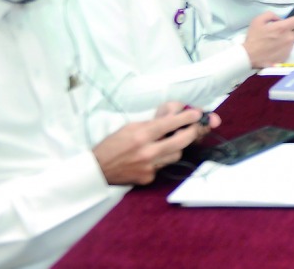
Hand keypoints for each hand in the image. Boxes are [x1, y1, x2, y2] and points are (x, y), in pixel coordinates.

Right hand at [93, 106, 218, 184]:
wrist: (97, 170)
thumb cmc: (112, 145)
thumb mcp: (130, 127)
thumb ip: (153, 123)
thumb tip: (173, 116)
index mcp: (141, 135)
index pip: (170, 124)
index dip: (187, 118)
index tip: (196, 114)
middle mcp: (147, 152)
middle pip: (182, 141)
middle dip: (192, 132)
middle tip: (194, 127)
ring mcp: (149, 167)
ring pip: (176, 155)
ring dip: (176, 147)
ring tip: (168, 142)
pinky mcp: (149, 178)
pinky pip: (163, 166)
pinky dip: (161, 160)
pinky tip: (151, 157)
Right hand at [242, 12, 293, 67]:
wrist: (249, 56)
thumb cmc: (253, 37)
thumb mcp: (258, 20)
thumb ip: (271, 15)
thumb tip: (280, 18)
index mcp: (283, 27)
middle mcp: (289, 37)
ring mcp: (289, 48)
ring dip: (292, 38)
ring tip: (278, 40)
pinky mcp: (286, 56)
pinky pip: (289, 49)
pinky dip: (285, 47)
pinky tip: (275, 48)